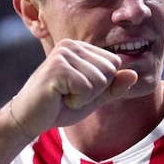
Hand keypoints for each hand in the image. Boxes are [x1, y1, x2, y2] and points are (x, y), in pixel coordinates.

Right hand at [10, 39, 137, 135]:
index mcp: (81, 47)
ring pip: (99, 80)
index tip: (79, 89)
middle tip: (70, 94)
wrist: (29, 118)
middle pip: (109, 71)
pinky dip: (76, 101)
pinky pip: (86, 88)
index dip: (102, 85)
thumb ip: (114, 87)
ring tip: (64, 95)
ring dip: (84, 97)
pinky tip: (59, 98)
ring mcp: (63, 54)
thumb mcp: (94, 97)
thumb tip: (135, 74)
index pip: (115, 64)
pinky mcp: (57, 68)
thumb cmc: (60, 106)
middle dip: (94, 91)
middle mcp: (71, 45)